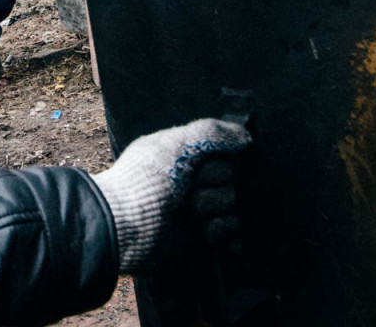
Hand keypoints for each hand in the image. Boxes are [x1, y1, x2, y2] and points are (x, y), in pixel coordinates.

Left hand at [91, 119, 249, 272]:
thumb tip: (246, 136)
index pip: (226, 159)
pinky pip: (234, 242)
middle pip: (233, 186)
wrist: (129, 225)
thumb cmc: (148, 179)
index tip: (199, 167)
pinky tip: (209, 235)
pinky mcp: (201, 244)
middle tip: (188, 196)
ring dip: (214, 215)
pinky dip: (227, 240)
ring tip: (190, 218)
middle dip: (214, 191)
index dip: (216, 165)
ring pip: (234, 213)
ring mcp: (199, 217)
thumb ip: (212, 132)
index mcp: (186, 161)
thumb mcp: (176, 143)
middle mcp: (194, 187)